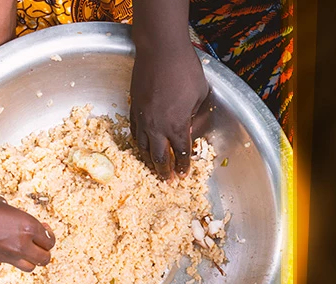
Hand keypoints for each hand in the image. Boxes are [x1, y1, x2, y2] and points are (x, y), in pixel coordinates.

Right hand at [0, 192, 55, 271]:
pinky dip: (14, 259)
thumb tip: (9, 212)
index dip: (48, 234)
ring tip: (27, 249)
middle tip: (39, 241)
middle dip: (45, 250)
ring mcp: (7, 255)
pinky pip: (12, 264)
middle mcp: (20, 244)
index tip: (45, 229)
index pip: (47, 238)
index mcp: (26, 226)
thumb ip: (9, 209)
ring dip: (32, 259)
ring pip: (31, 267)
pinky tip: (8, 247)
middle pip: (45, 257)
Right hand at [130, 44, 208, 179]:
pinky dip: (138, 143)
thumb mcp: (201, 95)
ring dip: (148, 160)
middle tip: (166, 181)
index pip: (181, 153)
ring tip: (151, 167)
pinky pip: (134, 132)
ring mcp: (142, 118)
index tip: (183, 175)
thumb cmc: (184, 69)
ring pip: (143, 147)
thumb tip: (192, 128)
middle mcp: (157, 127)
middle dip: (164, 171)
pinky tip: (141, 145)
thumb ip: (197, 116)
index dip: (183, 166)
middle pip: (159, 157)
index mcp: (177, 125)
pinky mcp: (133, 108)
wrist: (160, 51)